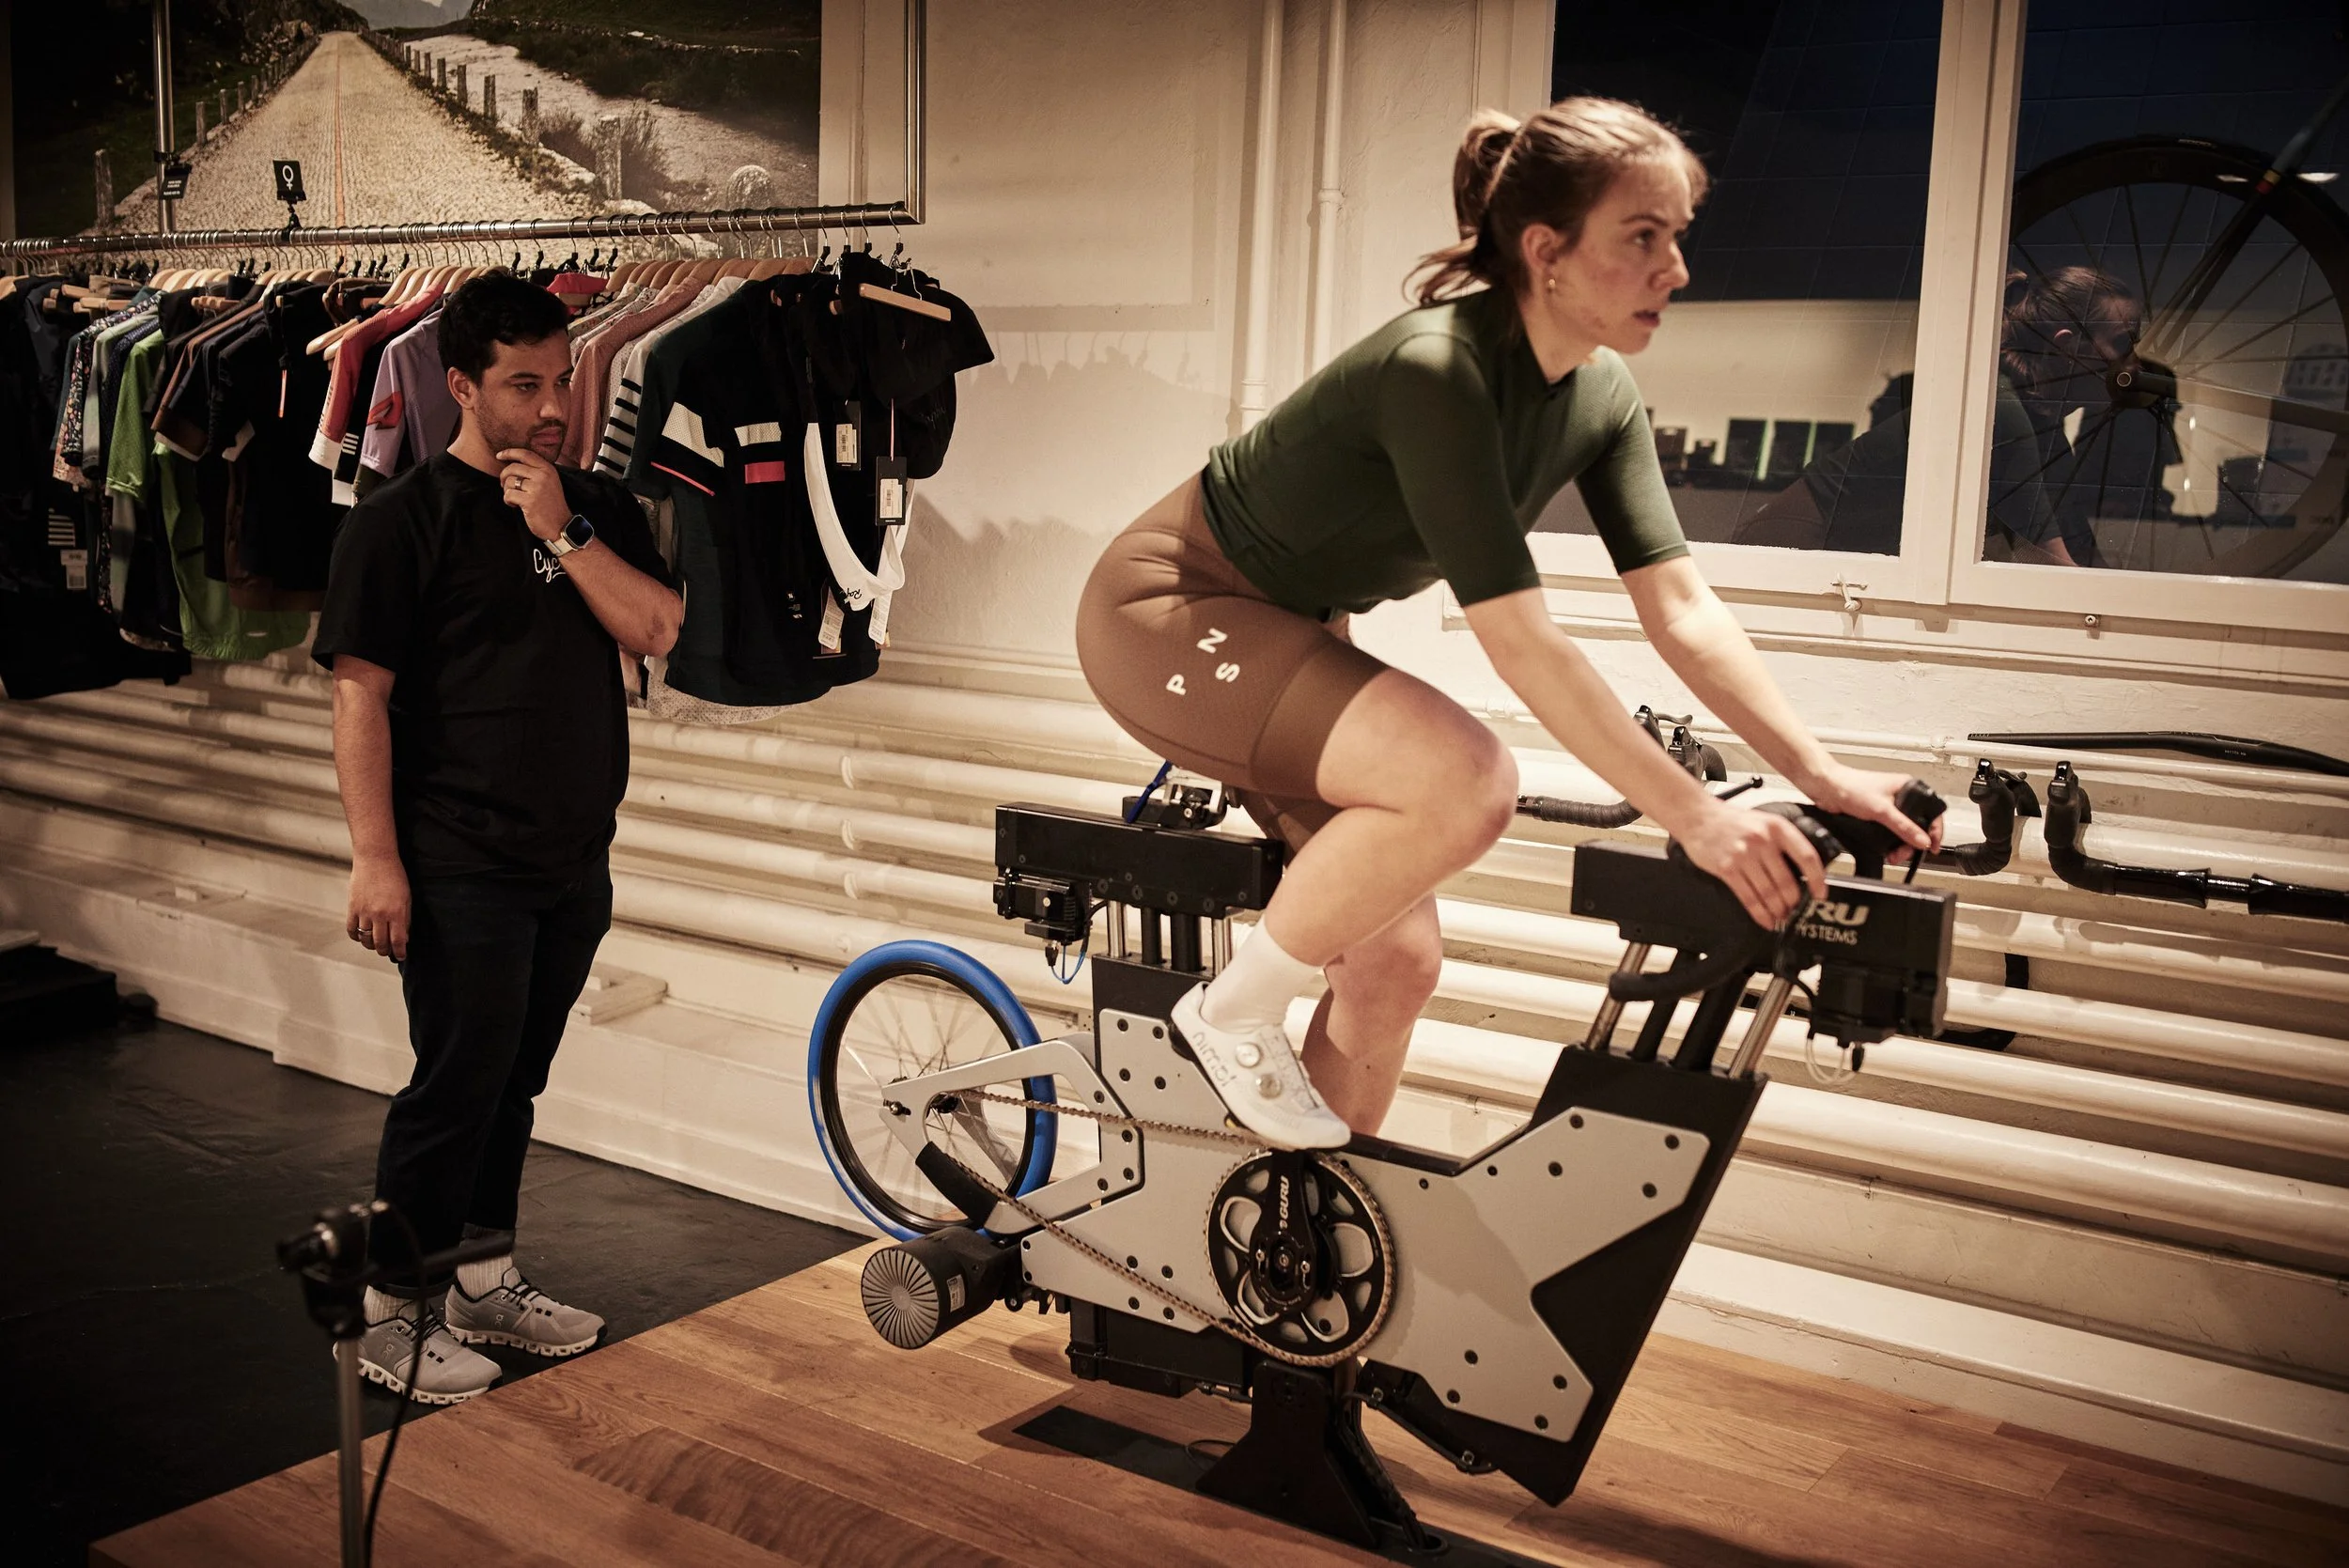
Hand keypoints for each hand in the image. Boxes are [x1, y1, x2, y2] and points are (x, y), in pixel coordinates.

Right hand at [347, 853, 410, 960]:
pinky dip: (356, 937)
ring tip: (376, 944)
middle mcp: (380, 915)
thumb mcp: (407, 898)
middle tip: (388, 951)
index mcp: (396, 913)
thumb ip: (405, 918)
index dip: (400, 952)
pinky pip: (351, 930)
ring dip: (371, 946)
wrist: (376, 859)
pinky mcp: (352, 908)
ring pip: (365, 939)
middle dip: (385, 951)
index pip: (398, 941)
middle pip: (380, 944)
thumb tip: (403, 937)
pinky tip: (361, 936)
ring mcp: (364, 912)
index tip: (401, 955)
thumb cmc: (395, 876)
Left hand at [496, 447, 570, 541]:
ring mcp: (537, 488)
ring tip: (515, 498)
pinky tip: (515, 505)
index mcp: (548, 469)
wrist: (561, 526)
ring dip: (507, 491)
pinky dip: (508, 501)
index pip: (525, 454)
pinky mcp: (530, 501)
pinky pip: (508, 494)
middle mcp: (543, 476)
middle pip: (513, 467)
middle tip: (504, 486)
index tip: (499, 456)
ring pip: (509, 481)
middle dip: (504, 476)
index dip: (509, 453)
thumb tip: (512, 464)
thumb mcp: (549, 482)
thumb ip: (536, 471)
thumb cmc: (552, 505)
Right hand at [1678, 801, 1825, 928]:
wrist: (1698, 817)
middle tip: (1792, 909)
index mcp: (1777, 827)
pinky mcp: (1727, 869)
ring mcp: (1743, 855)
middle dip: (1792, 902)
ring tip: (1780, 916)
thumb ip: (1781, 841)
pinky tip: (1765, 919)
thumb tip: (1800, 872)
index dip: (1817, 879)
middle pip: (1787, 882)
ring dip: (1777, 910)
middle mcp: (1762, 841)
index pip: (1807, 856)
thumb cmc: (1731, 820)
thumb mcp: (1763, 821)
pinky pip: (1749, 898)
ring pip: (1769, 893)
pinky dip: (1760, 913)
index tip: (1820, 893)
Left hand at [1813, 764, 1943, 863]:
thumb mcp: (1882, 810)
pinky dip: (1890, 842)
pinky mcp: (1877, 814)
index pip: (1931, 810)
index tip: (1932, 846)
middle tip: (1905, 853)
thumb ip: (1904, 827)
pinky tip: (1887, 850)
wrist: (1826, 788)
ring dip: (1901, 844)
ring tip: (1895, 855)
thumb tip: (1922, 840)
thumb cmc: (1851, 787)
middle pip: (1917, 824)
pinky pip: (1890, 831)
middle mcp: (1900, 795)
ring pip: (1903, 830)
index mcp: (1908, 787)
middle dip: (1913, 841)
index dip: (1934, 829)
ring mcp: (1888, 806)